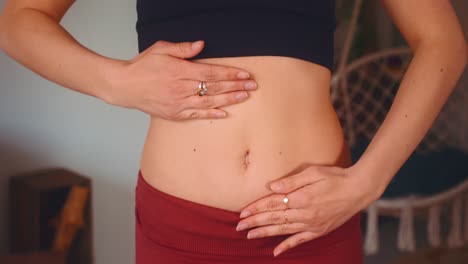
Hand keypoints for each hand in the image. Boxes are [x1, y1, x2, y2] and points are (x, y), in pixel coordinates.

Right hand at [103, 40, 257, 119]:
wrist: (124, 86)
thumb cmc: (143, 66)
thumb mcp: (161, 49)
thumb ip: (182, 49)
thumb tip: (201, 45)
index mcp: (179, 71)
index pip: (211, 73)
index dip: (230, 74)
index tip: (244, 74)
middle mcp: (181, 88)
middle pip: (214, 87)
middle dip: (235, 86)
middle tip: (252, 85)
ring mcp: (178, 103)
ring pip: (209, 101)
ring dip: (229, 100)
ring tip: (244, 97)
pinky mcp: (174, 114)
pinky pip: (196, 114)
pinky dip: (211, 114)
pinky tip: (224, 113)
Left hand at [236, 164, 378, 256]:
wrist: (359, 189)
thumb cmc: (336, 177)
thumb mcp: (314, 172)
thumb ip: (292, 181)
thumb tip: (272, 186)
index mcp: (301, 198)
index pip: (273, 204)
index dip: (256, 208)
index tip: (242, 212)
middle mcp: (304, 214)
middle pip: (274, 219)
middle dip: (255, 222)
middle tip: (239, 226)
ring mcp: (312, 224)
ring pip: (283, 230)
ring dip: (265, 233)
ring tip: (249, 236)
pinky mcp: (319, 230)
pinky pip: (300, 240)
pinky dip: (287, 246)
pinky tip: (276, 252)